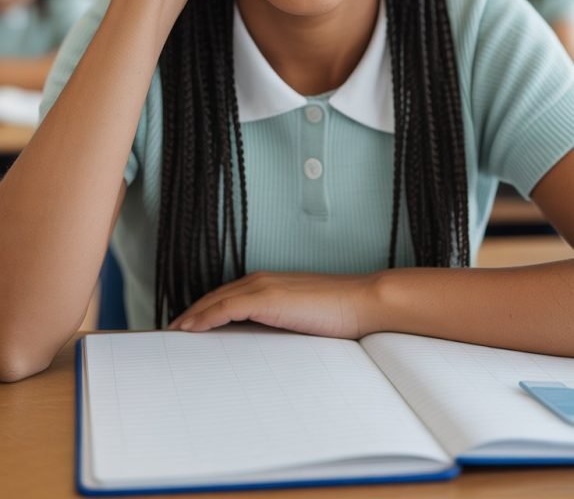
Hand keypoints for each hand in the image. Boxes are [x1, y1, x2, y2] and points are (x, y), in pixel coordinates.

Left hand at [168, 271, 384, 338]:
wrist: (361, 302)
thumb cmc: (337, 313)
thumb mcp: (299, 319)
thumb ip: (276, 323)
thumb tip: (258, 343)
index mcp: (267, 284)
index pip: (224, 297)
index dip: (202, 311)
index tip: (185, 327)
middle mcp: (260, 280)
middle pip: (213, 298)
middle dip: (190, 314)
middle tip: (169, 333)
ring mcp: (262, 287)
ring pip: (214, 301)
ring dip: (192, 317)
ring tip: (173, 335)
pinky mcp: (266, 298)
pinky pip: (225, 308)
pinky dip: (205, 318)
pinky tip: (191, 330)